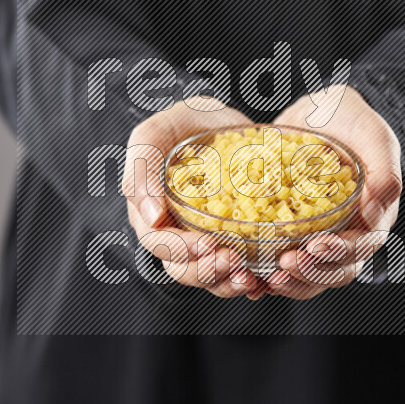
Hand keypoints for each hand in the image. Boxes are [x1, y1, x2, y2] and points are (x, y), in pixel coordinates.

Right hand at [123, 97, 259, 297]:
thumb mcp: (155, 134)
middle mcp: (174, 232)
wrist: (220, 122)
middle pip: (183, 268)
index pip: (159, 243)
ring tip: (249, 275)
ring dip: (227, 281)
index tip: (208, 244)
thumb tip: (151, 217)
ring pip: (209, 276)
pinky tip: (263, 278)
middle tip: (233, 260)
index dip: (181, 250)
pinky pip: (237, 269)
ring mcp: (204, 239)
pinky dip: (249, 278)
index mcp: (150, 212)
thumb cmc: (183, 125)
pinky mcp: (232, 240)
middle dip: (207, 271)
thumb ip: (141, 167)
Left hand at [262, 86, 402, 299]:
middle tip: (285, 265)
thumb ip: (385, 173)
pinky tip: (250, 274)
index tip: (315, 246)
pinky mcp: (291, 232)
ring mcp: (319, 234)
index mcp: (373, 215)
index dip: (339, 253)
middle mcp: (348, 231)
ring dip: (292, 282)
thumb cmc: (350, 118)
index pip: (360, 246)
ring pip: (310, 274)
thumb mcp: (373, 135)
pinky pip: (282, 261)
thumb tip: (375, 214)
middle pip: (335, 270)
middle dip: (311, 273)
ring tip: (269, 278)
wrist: (316, 110)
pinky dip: (267, 274)